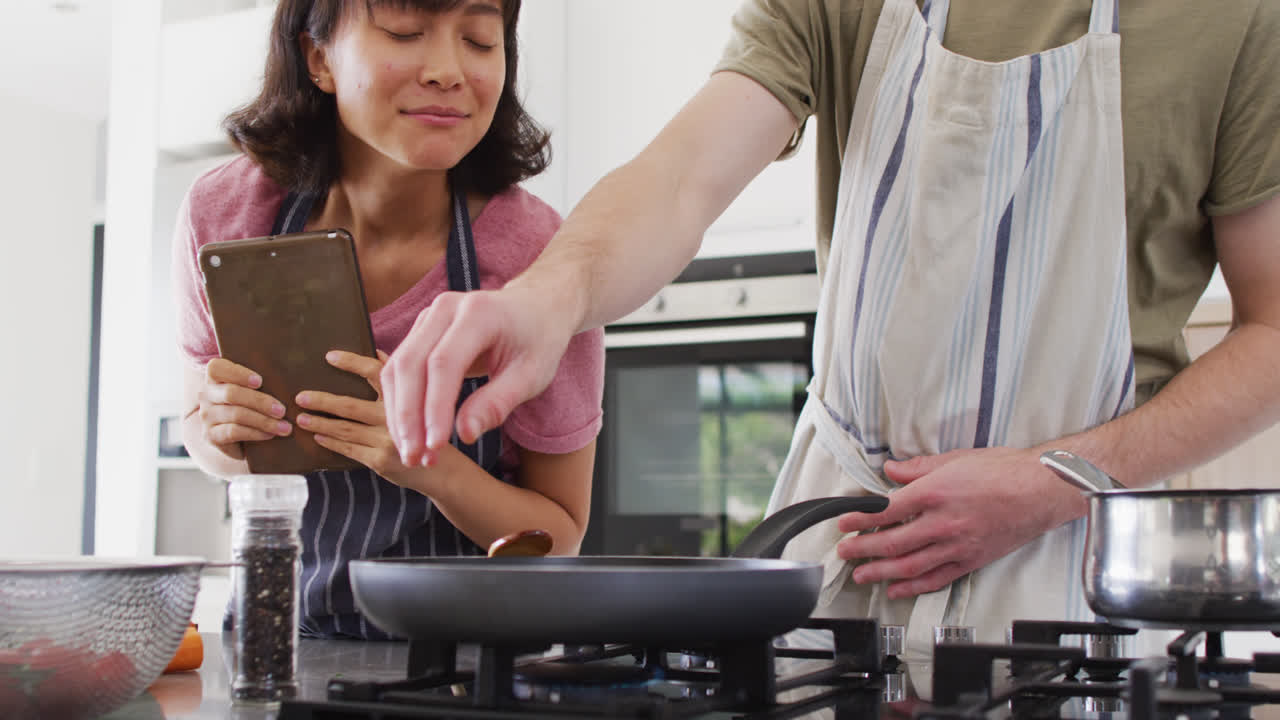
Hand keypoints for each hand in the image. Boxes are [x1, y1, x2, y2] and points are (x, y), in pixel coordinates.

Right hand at [196, 358, 291, 460]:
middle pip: (231, 393)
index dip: (237, 373)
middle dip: (260, 401)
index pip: (216, 368)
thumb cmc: (253, 408)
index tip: (260, 381)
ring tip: (284, 427)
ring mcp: (206, 416)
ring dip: (264, 421)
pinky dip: (255, 433)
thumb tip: (285, 379)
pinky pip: (234, 431)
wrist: (239, 440)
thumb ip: (261, 383)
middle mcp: (206, 395)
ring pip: (236, 414)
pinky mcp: (210, 435)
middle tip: (282, 410)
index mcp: (215, 378)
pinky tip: (270, 435)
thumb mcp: (255, 392)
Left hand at [295, 350, 417, 480]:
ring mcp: (387, 441)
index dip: (352, 363)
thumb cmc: (429, 431)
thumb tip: (376, 352)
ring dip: (320, 423)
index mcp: (406, 397)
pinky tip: (318, 437)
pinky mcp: (381, 461)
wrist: (443, 471)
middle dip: (323, 401)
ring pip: (345, 429)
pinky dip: (331, 442)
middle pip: (351, 405)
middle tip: (301, 396)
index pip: (376, 373)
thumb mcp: (421, 401)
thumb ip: (397, 379)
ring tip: (301, 418)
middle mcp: (396, 418)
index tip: (330, 357)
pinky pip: (349, 449)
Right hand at [381, 286, 574, 466]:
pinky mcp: (421, 332)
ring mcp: (428, 318)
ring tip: (412, 454)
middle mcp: (445, 309)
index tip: (434, 447)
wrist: (536, 307)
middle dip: (409, 417)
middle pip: (411, 364)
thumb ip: (498, 403)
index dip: (435, 408)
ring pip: (397, 368)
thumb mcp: (531, 375)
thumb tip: (465, 434)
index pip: (444, 364)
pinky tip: (410, 434)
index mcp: (478, 313)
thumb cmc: (538, 341)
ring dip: (400, 415)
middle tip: (415, 458)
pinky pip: (399, 369)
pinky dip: (401, 404)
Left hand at [833, 447, 1087, 598]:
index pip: (886, 510)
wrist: (1042, 490)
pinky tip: (897, 589)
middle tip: (844, 552)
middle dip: (863, 549)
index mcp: (934, 493)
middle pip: (892, 542)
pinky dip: (914, 587)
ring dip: (881, 572)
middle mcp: (942, 523)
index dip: (860, 518)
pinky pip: (937, 578)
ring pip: (910, 566)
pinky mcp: (971, 560)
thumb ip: (918, 468)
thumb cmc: (1004, 471)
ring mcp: (957, 545)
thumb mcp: (955, 459)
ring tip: (861, 575)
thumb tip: (891, 471)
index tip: (843, 523)